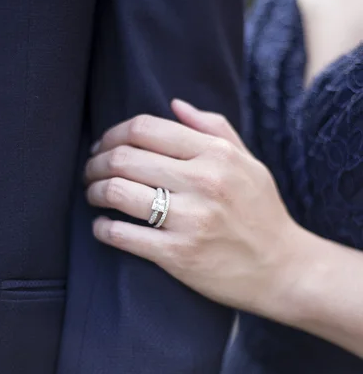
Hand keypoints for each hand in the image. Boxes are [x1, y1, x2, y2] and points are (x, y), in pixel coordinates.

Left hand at [84, 100, 302, 314]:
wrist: (283, 269)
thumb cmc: (262, 213)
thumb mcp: (249, 163)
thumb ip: (213, 128)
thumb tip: (174, 104)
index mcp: (216, 154)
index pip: (145, 128)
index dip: (112, 134)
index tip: (103, 146)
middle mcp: (203, 181)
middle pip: (124, 157)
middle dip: (96, 163)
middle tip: (90, 171)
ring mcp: (190, 219)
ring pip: (118, 192)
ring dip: (94, 191)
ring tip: (92, 195)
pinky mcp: (178, 255)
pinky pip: (122, 235)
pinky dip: (103, 228)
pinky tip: (102, 226)